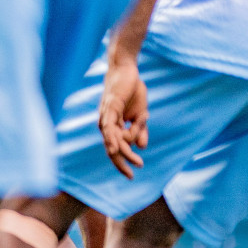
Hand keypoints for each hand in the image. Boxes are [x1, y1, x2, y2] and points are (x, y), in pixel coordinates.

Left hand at [98, 52, 148, 177]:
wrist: (128, 72)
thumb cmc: (132, 91)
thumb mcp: (140, 114)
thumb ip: (140, 130)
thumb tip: (141, 147)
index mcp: (112, 126)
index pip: (116, 148)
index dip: (122, 162)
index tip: (131, 175)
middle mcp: (106, 124)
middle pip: (111, 148)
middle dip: (121, 163)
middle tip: (131, 176)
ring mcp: (106, 116)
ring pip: (114, 140)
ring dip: (125, 153)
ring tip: (136, 163)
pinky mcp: (110, 107)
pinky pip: (109, 126)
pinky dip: (111, 139)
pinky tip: (114, 149)